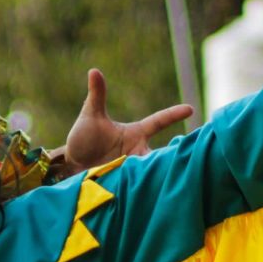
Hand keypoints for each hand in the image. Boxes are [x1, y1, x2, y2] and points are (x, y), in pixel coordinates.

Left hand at [56, 69, 193, 173]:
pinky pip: (140, 184)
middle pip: (161, 152)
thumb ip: (97, 95)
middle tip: (182, 153)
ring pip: (152, 170)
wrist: (72, 165)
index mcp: (136, 133)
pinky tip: (147, 190)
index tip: (190, 108)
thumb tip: (93, 70)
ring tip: (158, 176)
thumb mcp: (90, 115)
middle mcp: (138, 150)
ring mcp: (133, 167)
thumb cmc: (84, 137)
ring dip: (153, 172)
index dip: (173, 115)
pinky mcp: (127, 183)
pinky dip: (143, 186)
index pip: (158, 122)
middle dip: (170, 154)